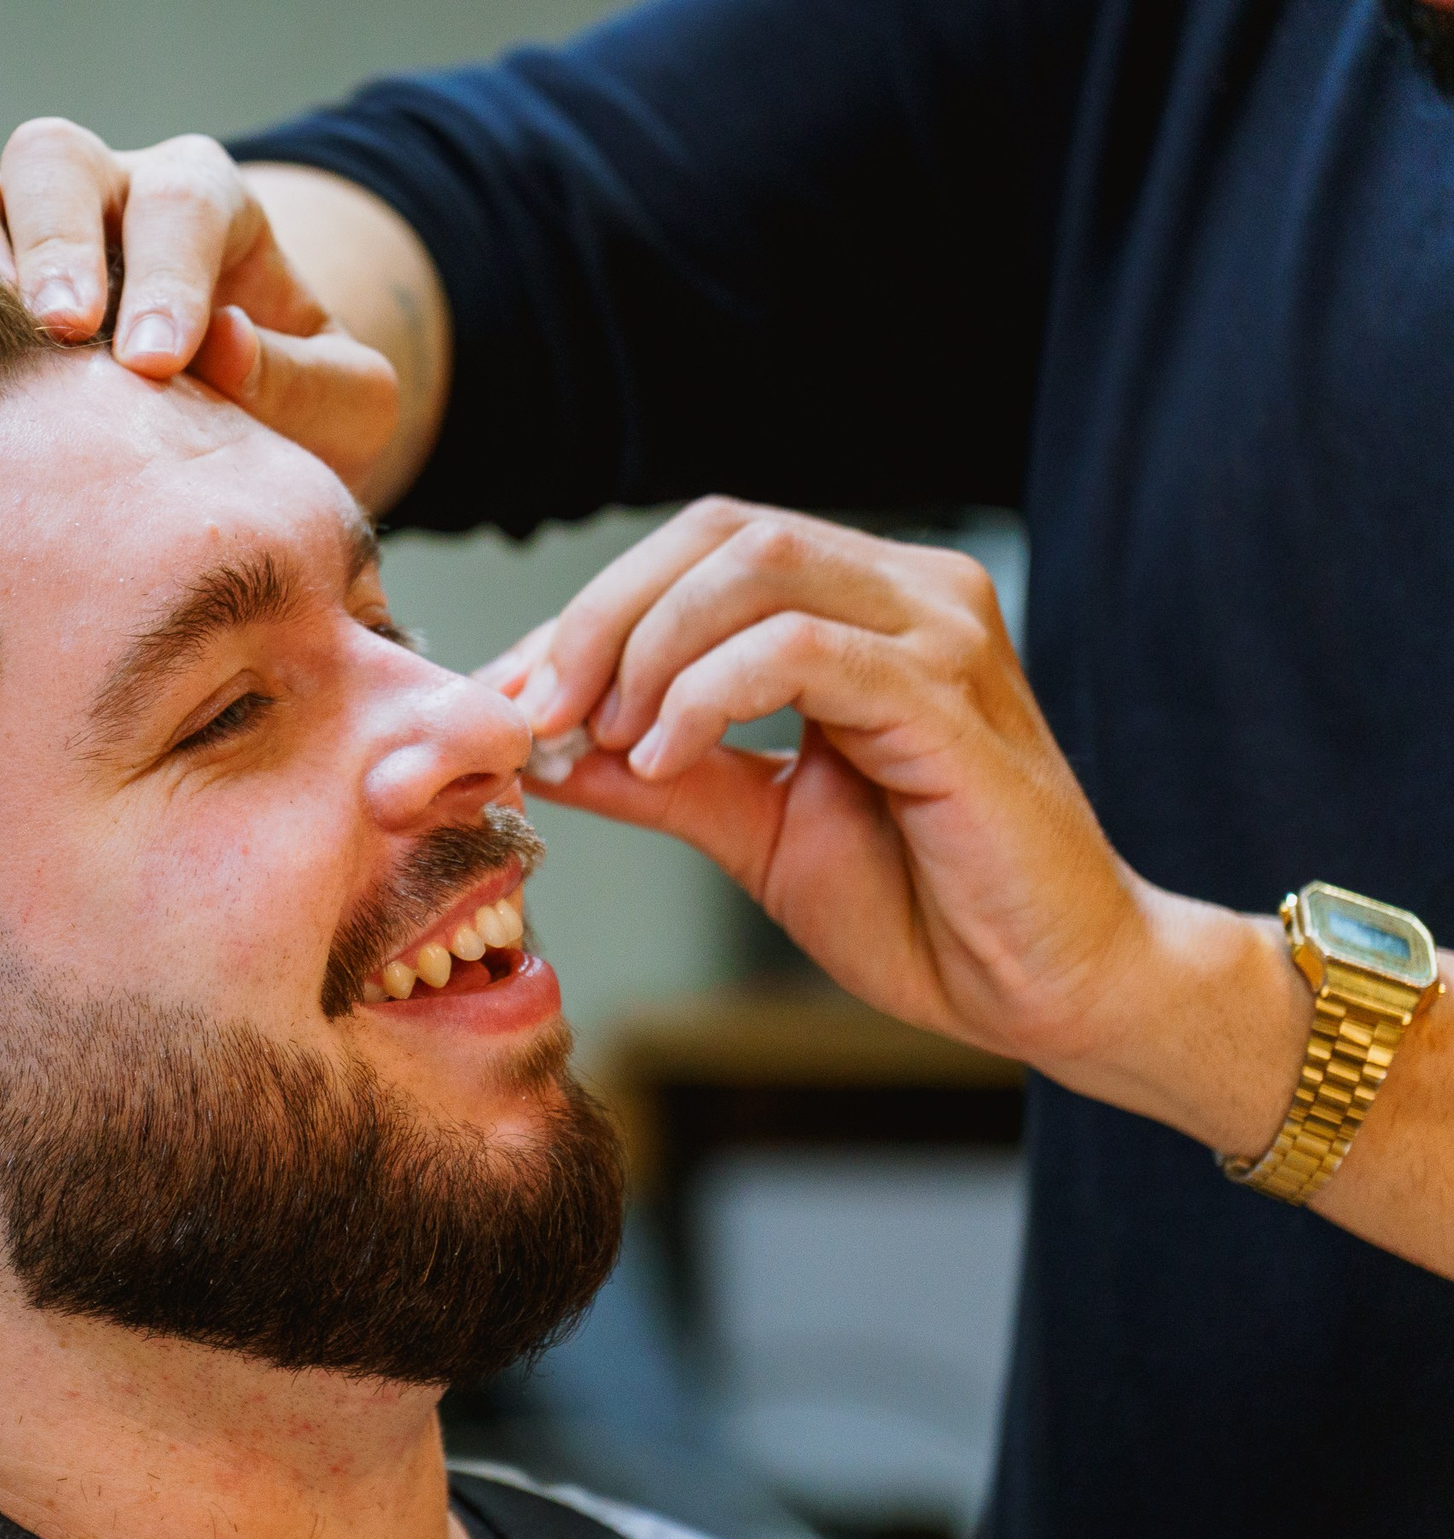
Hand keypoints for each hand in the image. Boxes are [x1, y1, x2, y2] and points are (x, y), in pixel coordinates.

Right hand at [0, 121, 403, 498]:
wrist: (226, 438)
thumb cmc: (291, 408)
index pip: (182, 200)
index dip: (168, 273)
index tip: (157, 362)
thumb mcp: (345, 407)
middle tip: (60, 334)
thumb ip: (309, 383)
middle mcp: (101, 192)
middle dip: (53, 240)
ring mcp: (12, 226)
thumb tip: (226, 348)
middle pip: (55, 155)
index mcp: (202, 204)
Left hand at [483, 500, 1304, 1132]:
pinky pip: (804, 651)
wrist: (1051, 988)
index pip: (699, 550)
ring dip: (645, 649)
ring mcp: (940, 634)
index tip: (505, 698)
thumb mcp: (752, 829)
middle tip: (532, 713)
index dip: (587, 613)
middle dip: (598, 617)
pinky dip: (708, 694)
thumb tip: (534, 744)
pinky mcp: (952, 699)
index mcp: (862, 605)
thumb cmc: (925, 907)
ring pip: (754, 570)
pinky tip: (663, 758)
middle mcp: (909, 592)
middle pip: (717, 532)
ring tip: (603, 741)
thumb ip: (654, 775)